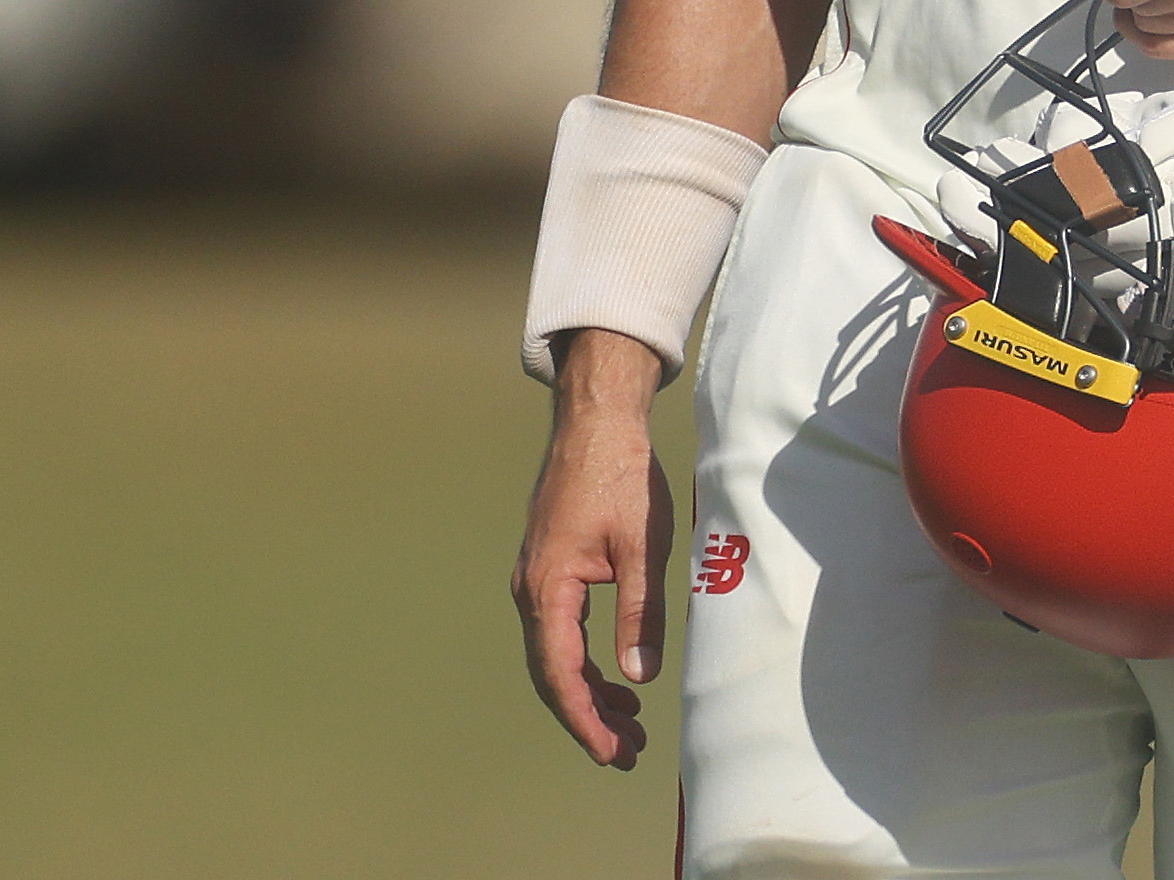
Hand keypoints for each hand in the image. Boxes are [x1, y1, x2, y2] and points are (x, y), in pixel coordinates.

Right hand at [512, 329, 675, 768]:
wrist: (596, 422)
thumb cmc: (621, 477)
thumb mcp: (642, 547)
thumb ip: (640, 613)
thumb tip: (640, 676)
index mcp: (546, 588)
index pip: (560, 673)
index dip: (585, 718)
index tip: (611, 752)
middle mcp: (531, 591)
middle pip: (553, 673)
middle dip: (589, 717)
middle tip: (627, 752)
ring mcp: (536, 580)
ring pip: (557, 654)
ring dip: (590, 692)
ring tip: (629, 723)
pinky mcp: (551, 569)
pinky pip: (562, 631)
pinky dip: (586, 660)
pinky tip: (619, 676)